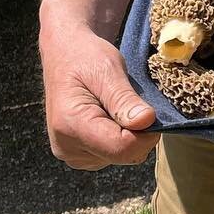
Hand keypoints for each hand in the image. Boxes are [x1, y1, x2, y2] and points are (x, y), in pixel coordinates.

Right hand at [40, 20, 158, 170]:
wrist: (64, 56)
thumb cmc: (85, 57)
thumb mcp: (108, 70)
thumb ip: (125, 99)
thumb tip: (146, 122)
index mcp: (70, 125)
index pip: (121, 148)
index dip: (145, 134)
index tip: (149, 110)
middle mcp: (66, 147)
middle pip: (122, 155)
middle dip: (137, 133)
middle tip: (128, 102)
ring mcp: (70, 155)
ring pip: (120, 157)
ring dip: (127, 135)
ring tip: (113, 106)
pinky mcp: (78, 156)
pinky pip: (112, 155)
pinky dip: (118, 138)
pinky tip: (108, 116)